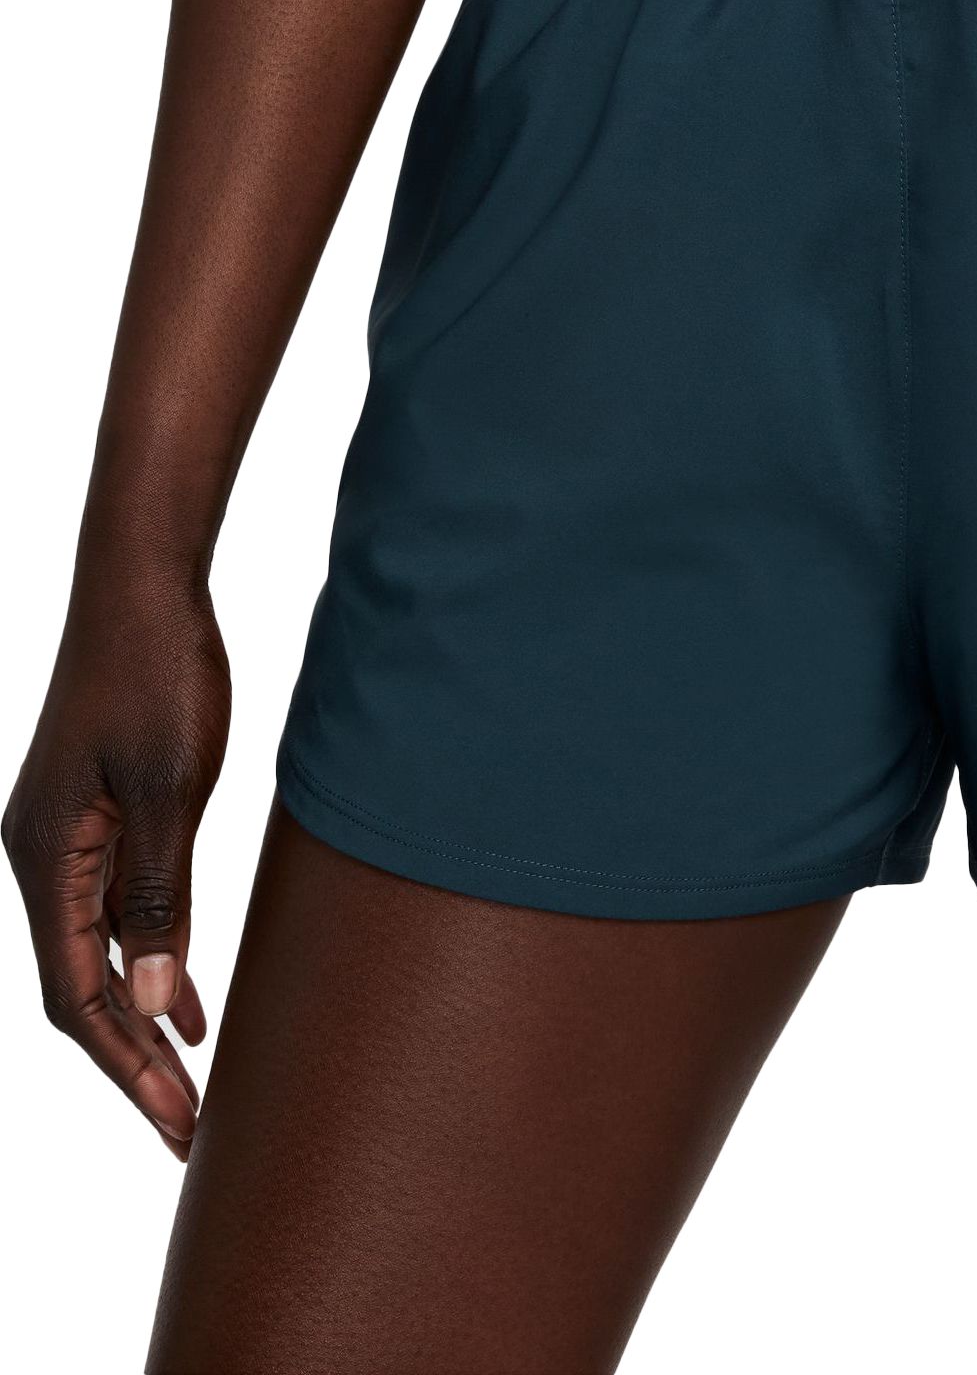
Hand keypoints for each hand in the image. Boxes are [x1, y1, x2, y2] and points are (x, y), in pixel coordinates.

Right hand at [4, 558, 229, 1159]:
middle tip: (190, 1132)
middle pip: (81, 991)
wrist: (145, 588)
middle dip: (133, 1066)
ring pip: (99, 958)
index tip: (177, 1124)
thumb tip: (154, 1009)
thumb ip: (158, 897)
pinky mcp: (97, 817)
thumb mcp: (168, 790)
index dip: (125, 1067)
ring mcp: (65, 839)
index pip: (76, 997)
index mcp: (42, 861)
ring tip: (193, 1086)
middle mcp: (39, 859)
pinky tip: (189, 999)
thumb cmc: (158, 676)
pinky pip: (116, 915)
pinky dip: (151, 964)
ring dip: (143, 1022)